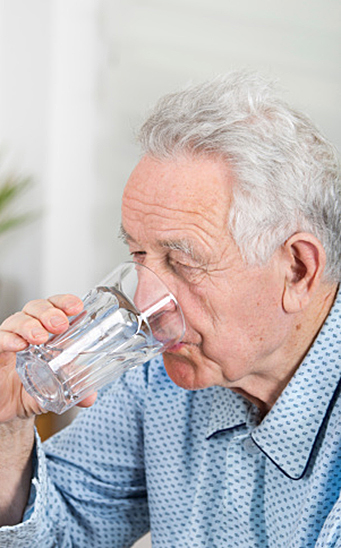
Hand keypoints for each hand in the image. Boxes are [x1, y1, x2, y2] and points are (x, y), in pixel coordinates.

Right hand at [0, 294, 96, 422]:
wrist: (6, 410)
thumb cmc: (29, 390)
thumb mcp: (55, 391)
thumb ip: (74, 392)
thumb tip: (90, 397)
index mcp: (44, 332)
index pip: (53, 307)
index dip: (64, 302)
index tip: (77, 307)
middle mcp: (25, 332)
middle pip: (35, 308)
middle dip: (49, 311)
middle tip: (61, 324)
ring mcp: (8, 341)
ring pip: (16, 320)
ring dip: (29, 325)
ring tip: (41, 337)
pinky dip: (8, 340)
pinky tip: (19, 345)